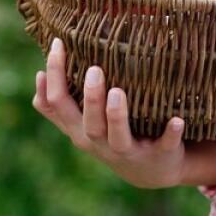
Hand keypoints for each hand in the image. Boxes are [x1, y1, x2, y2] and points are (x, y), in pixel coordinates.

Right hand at [32, 38, 215, 188]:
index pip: (56, 104)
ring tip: (118, 92)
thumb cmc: (111, 137)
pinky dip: (170, 134)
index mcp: (78, 130)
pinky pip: (164, 145)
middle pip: (88, 123)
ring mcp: (128, 151)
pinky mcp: (158, 155)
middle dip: (90, 98)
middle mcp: (99, 142)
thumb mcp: (81, 125)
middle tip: (95, 68)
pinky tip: (177, 120)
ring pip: (118, 136)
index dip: (53, 76)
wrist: (149, 171)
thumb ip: (58, 106)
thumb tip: (39, 76)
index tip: (59, 44)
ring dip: (118, 115)